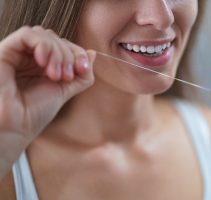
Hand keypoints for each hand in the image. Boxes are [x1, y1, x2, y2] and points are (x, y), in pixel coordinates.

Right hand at [0, 26, 95, 179]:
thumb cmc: (35, 113)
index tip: (82, 70)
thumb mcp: (65, 90)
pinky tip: (44, 63)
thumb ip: (81, 74)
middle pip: (55, 38)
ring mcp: (17, 54)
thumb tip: (92, 53)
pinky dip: (43, 45)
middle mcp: (29, 57)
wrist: (15, 128)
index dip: (77, 53)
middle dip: (68, 55)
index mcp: (42, 65)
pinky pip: (26, 35)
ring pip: (43, 34)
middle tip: (67, 77)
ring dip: (58, 52)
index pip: (63, 45)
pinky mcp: (4, 52)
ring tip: (56, 75)